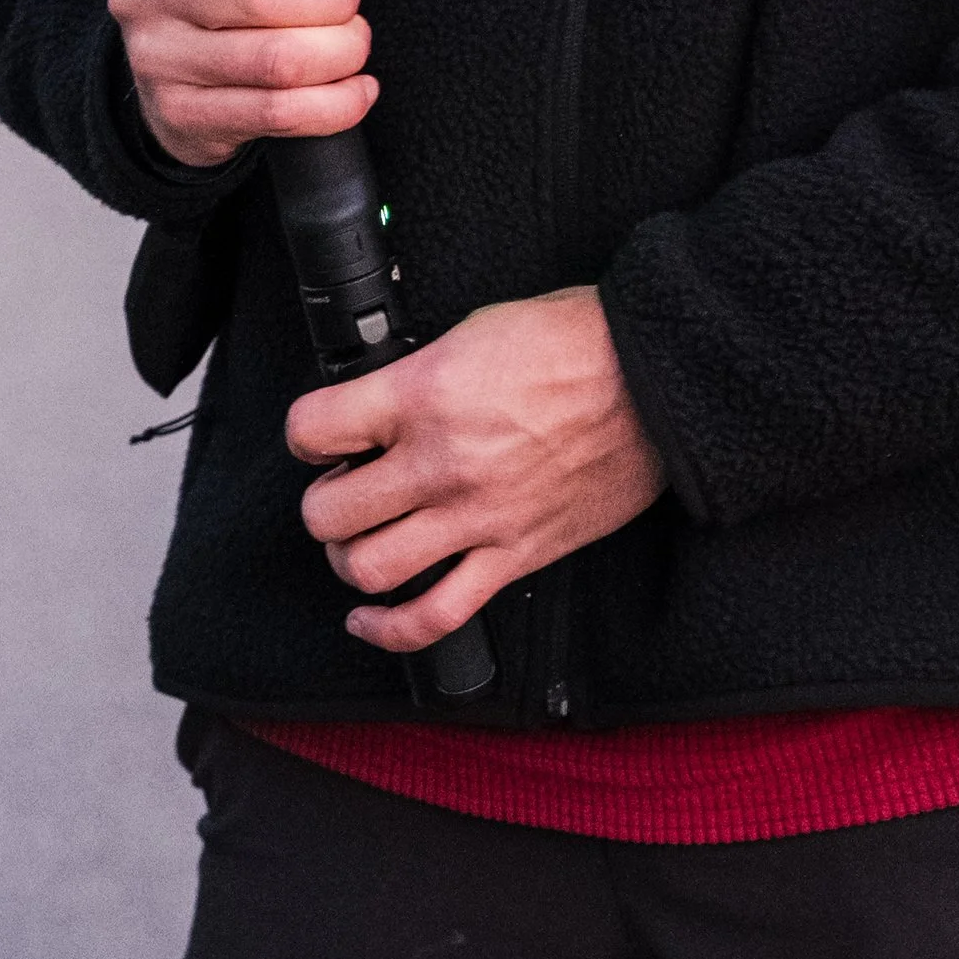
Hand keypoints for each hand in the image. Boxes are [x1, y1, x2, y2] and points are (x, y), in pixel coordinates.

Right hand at [109, 0, 372, 169]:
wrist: (183, 55)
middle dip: (331, 2)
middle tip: (351, 2)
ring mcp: (155, 59)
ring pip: (273, 62)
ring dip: (340, 53)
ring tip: (354, 41)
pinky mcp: (181, 114)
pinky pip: (274, 114)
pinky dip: (333, 105)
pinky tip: (356, 90)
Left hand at [287, 285, 666, 653]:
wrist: (651, 379)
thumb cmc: (573, 342)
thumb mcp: (472, 330)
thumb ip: (418, 374)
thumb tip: (384, 399)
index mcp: (421, 394)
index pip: (311, 429)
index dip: (306, 434)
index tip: (320, 437)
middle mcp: (438, 462)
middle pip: (329, 512)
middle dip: (323, 503)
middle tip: (342, 490)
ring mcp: (475, 516)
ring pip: (369, 568)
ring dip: (351, 560)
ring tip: (362, 541)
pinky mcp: (513, 556)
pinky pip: (436, 616)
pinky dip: (391, 628)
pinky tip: (371, 618)